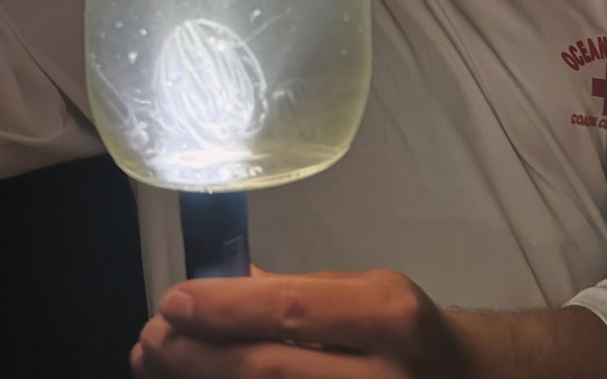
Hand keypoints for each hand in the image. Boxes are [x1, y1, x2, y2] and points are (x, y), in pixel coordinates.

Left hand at [131, 269, 461, 378]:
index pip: (291, 313)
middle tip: (151, 338)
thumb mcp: (362, 289)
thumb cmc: (402, 327)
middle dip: (197, 356)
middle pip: (267, 372)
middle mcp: (379, 376)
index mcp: (386, 315)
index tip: (172, 300)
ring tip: (157, 364)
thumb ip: (295, 292)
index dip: (225, 309)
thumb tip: (216, 288)